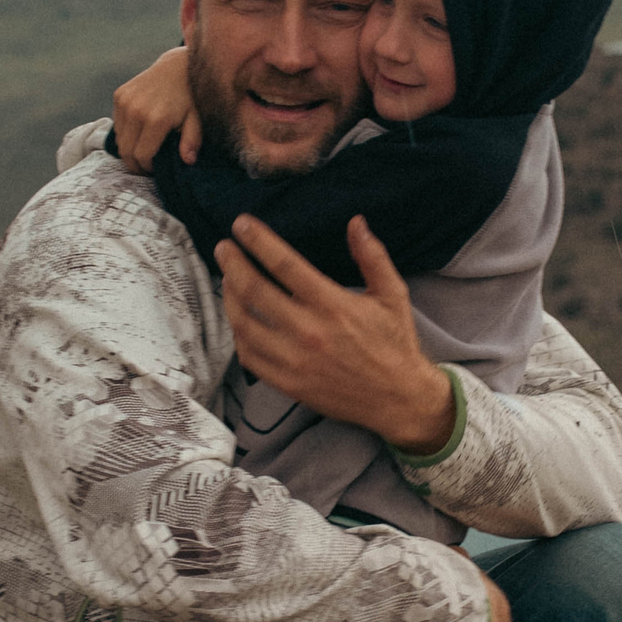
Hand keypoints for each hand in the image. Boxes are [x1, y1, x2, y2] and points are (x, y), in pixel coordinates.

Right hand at [113, 47, 200, 172]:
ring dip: (129, 149)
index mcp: (155, 119)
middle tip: (146, 166)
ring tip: (144, 149)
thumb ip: (192, 141)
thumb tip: (188, 161)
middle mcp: (135, 110)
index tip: (155, 169)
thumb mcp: (197, 119)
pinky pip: (117, 125)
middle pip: (126, 151)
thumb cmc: (190, 96)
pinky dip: (125, 133)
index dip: (147, 168)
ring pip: (119, 139)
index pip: (141, 156)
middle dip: (135, 164)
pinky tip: (139, 132)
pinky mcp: (119, 95)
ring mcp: (124, 101)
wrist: (177, 67)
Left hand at [215, 213, 455, 451]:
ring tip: (227, 280)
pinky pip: (250, 358)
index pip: (285, 265)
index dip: (258, 242)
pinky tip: (238, 320)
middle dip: (233, 264)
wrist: (398, 398)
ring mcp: (295, 361)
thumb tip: (356, 223)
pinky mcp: (289, 383)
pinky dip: (238, 336)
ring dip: (230, 299)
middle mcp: (309, 332)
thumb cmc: (394, 344)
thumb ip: (372, 257)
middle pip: (255, 292)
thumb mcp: (392, 295)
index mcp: (332, 305)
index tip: (241, 225)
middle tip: (222, 248)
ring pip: (245, 325)